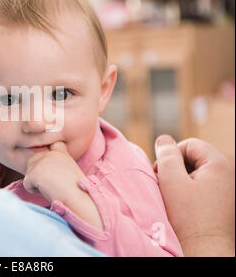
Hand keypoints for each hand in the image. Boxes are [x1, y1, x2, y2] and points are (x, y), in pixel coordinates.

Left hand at [24, 142, 103, 229]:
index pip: (50, 146)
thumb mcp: (69, 171)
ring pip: (29, 172)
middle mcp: (50, 153)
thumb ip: (56, 165)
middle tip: (52, 184)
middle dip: (37, 173)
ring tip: (52, 188)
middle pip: (33, 160)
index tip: (52, 168)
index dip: (46, 157)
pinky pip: (26, 183)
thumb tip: (41, 171)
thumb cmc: (76, 191)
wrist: (79, 199)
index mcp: (61, 152)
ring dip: (36, 183)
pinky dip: (33, 191)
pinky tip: (48, 192)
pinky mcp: (34, 172)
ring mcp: (42, 162)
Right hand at [155, 135, 234, 256]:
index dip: (172, 156)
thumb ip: (166, 155)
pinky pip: (204, 188)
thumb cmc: (188, 218)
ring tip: (175, 200)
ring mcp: (228, 190)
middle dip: (176, 169)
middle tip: (166, 188)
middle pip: (194, 158)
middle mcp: (228, 174)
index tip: (163, 175)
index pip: (189, 144)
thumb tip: (163, 139)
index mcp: (219, 164)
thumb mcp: (171, 180)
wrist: (206, 251)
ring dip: (182, 182)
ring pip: (197, 174)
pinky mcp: (224, 203)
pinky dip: (191, 194)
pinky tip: (184, 208)